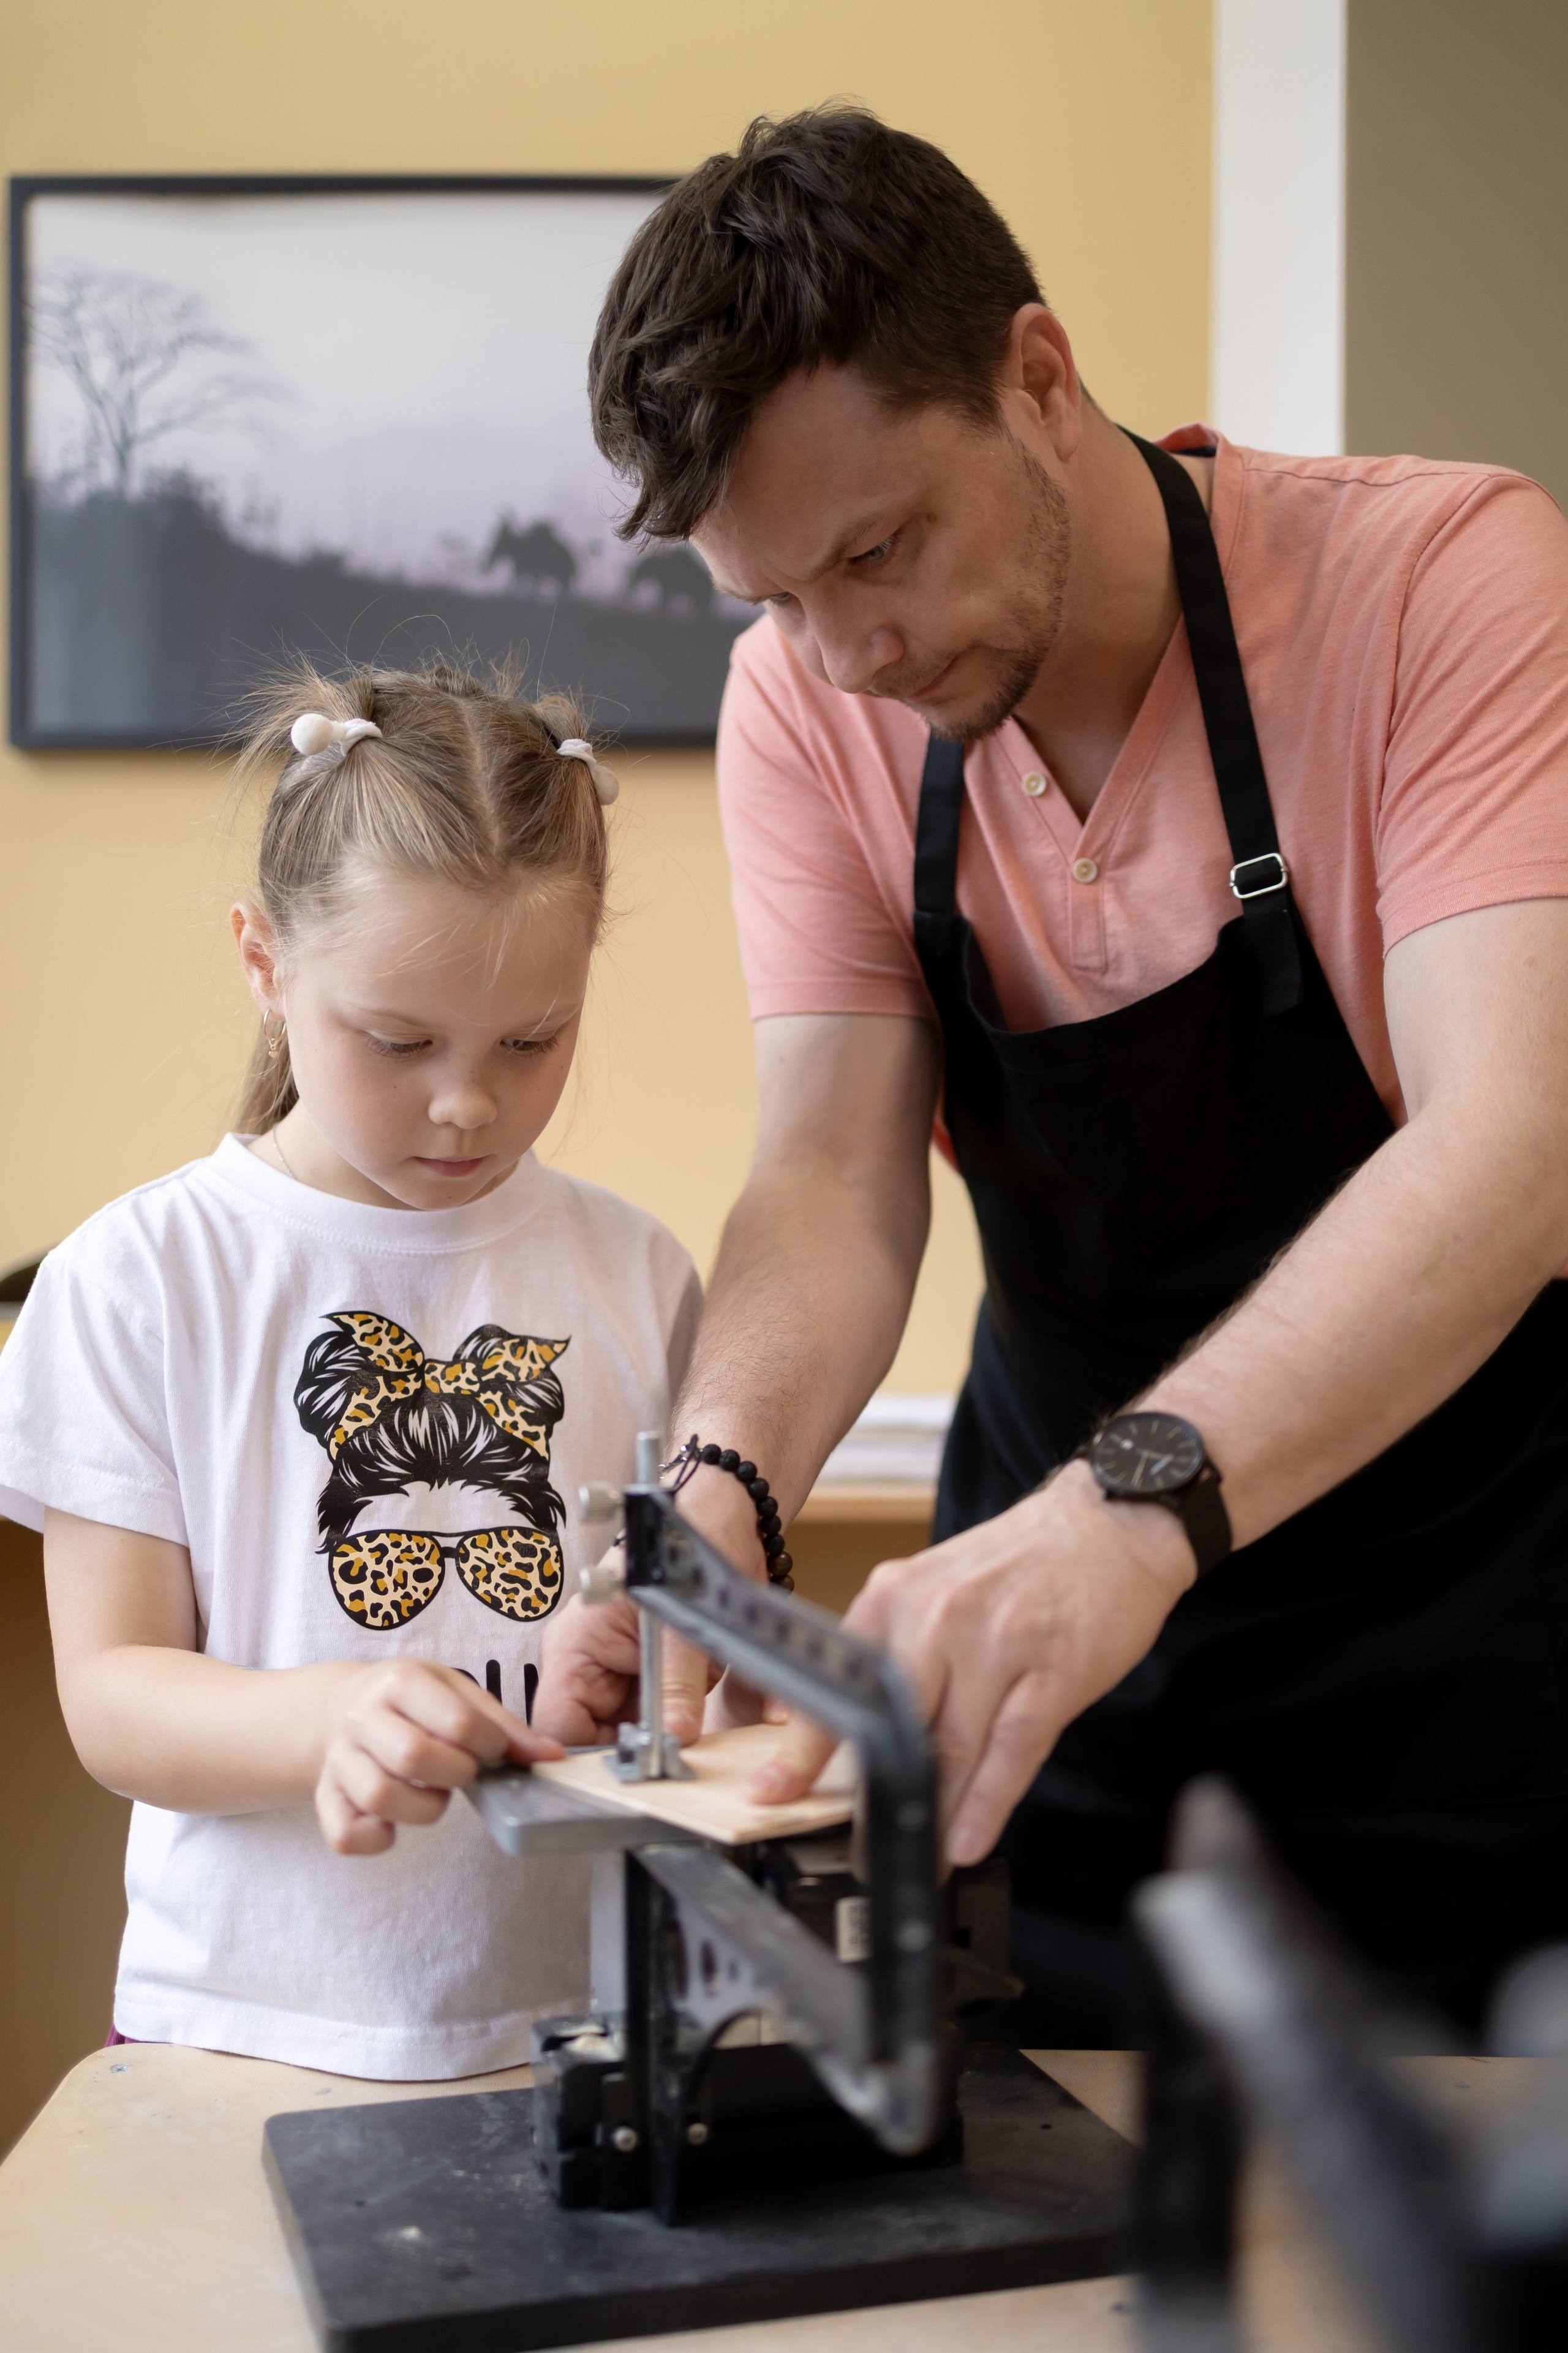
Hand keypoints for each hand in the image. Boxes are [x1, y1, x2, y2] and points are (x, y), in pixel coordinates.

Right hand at [315, 1661, 561, 1855]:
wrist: (339, 1708)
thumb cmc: (412, 1701)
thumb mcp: (456, 1692)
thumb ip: (503, 1725)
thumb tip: (552, 1757)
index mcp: (400, 1682)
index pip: (456, 1721)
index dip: (490, 1745)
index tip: (493, 1749)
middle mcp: (362, 1717)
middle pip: (413, 1757)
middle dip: (456, 1774)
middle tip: (462, 1770)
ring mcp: (339, 1760)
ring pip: (379, 1796)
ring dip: (423, 1807)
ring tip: (433, 1793)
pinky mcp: (325, 1798)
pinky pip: (345, 1834)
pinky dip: (376, 1838)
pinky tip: (395, 1822)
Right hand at [535, 1473, 768, 1747]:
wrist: (720, 1518)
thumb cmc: (683, 1542)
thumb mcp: (682, 1616)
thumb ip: (679, 1680)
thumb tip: (677, 1736)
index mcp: (575, 1646)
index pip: (558, 1724)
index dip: (584, 1758)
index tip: (629, 1775)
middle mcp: (588, 1666)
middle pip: (589, 1738)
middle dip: (629, 1756)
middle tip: (669, 1769)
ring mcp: (619, 1674)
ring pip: (626, 1736)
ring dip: (657, 1744)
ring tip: (688, 1747)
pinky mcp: (650, 1679)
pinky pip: (657, 1719)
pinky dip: (679, 1727)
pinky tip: (701, 1728)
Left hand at [750, 1461, 1193, 1867]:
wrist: (1108, 1524)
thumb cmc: (1018, 1566)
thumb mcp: (937, 1589)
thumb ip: (897, 1651)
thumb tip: (859, 1734)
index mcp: (896, 1597)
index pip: (838, 1684)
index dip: (803, 1749)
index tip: (771, 1792)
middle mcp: (938, 1616)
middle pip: (890, 1725)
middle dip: (872, 1799)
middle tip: (862, 1852)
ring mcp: (997, 1643)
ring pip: (950, 1749)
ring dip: (932, 1816)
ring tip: (920, 1860)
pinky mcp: (1053, 1669)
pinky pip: (1011, 1748)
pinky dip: (987, 1803)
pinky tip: (970, 1840)